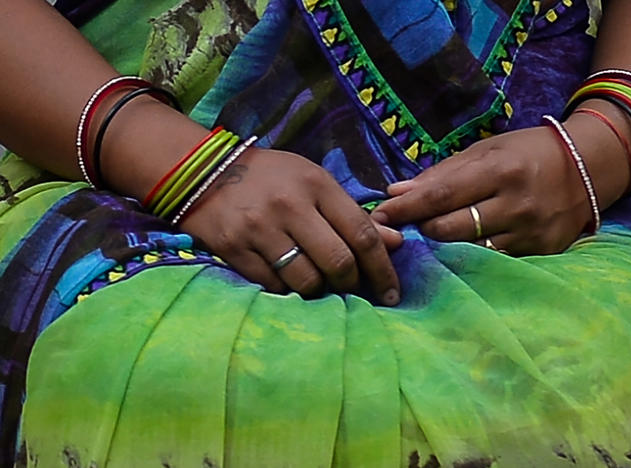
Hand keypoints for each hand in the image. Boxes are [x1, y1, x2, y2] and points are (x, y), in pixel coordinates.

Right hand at [179, 148, 401, 304]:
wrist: (204, 172)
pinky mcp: (234, 249)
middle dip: (352, 284)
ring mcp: (259, 229)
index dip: (383, 268)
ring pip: (306, 280)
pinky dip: (288, 290)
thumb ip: (353, 213)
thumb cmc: (271, 177)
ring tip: (318, 281)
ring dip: (320, 290)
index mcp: (316, 184)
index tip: (392, 291)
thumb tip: (395, 243)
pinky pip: (274, 286)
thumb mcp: (314, 182)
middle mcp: (290, 206)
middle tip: (351, 287)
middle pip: (338, 262)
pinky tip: (288, 278)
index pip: (362, 234)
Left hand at [371, 122, 628, 254]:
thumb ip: (442, 173)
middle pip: (450, 229)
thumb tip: (396, 192)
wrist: (592, 166)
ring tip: (423, 243)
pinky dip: (470, 258)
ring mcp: (530, 233)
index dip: (406, 208)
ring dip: (440, 249)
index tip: (379, 215)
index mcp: (500, 170)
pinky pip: (494, 262)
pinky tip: (456, 254)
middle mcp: (516, 204)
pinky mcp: (541, 253)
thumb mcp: (488, 149)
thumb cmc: (529, 152)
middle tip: (398, 231)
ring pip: (469, 252)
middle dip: (419, 230)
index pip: (441, 195)